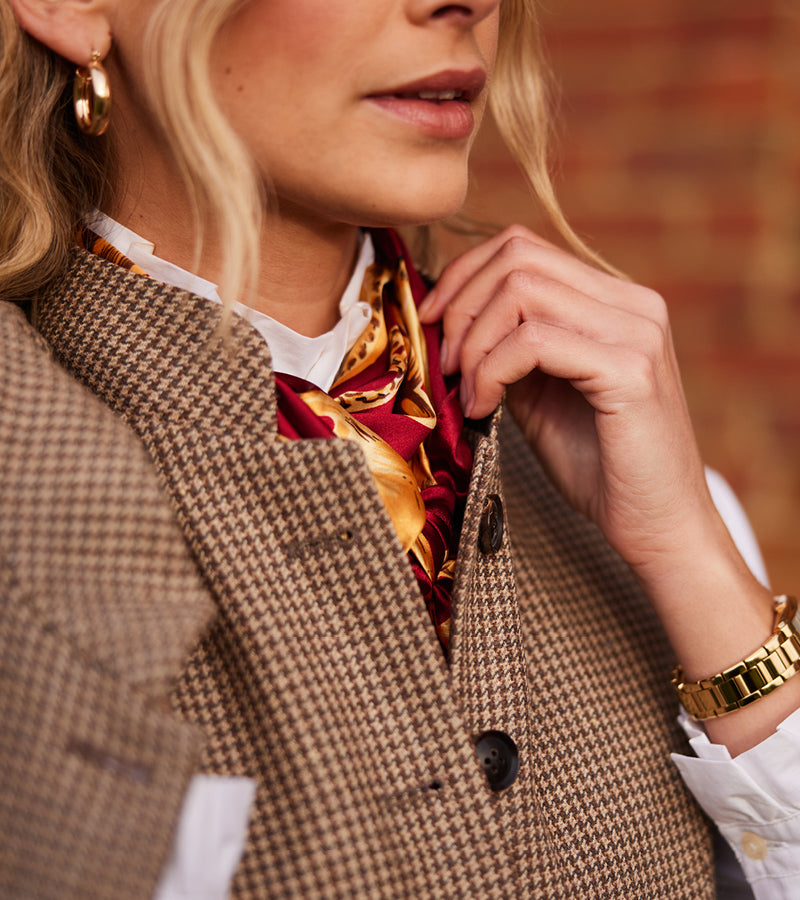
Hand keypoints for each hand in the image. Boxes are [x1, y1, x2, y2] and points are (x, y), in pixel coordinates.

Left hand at [418, 225, 717, 592]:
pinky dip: (492, 371)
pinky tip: (484, 409)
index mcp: (613, 301)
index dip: (464, 277)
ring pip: (522, 290)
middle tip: (445, 364)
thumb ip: (508, 349)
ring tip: (467, 394)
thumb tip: (449, 321)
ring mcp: (637, 331)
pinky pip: (535, 340)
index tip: (432, 323)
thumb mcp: (539, 394)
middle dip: (461, 307)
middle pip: (517, 256)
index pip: (523, 247)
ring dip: (474, 343)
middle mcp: (633, 303)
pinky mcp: (631, 369)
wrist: (656, 526)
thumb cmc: (598, 466)